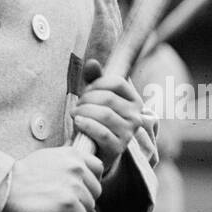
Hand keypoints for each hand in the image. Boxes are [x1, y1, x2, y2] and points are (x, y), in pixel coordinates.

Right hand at [1, 146, 103, 211]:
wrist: (7, 186)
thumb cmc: (22, 175)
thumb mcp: (48, 157)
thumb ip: (67, 162)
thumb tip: (79, 175)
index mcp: (73, 154)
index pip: (98, 167)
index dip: (91, 181)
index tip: (81, 189)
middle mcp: (77, 167)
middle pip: (96, 189)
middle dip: (85, 199)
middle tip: (69, 205)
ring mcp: (74, 185)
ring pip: (90, 205)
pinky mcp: (69, 203)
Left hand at [73, 58, 158, 174]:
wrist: (94, 149)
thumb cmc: (95, 119)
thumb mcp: (95, 97)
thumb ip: (94, 78)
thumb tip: (92, 63)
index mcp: (134, 100)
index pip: (117, 82)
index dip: (97, 84)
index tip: (86, 91)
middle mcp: (136, 116)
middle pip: (108, 98)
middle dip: (86, 99)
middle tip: (77, 106)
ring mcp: (129, 133)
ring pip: (104, 114)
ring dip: (84, 112)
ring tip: (75, 115)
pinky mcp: (118, 147)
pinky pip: (101, 132)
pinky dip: (86, 125)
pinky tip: (78, 122)